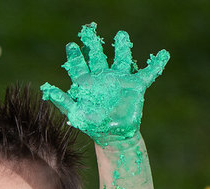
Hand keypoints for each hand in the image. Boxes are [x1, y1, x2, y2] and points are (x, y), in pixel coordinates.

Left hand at [40, 23, 168, 145]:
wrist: (114, 137)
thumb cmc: (93, 126)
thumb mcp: (76, 114)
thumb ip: (63, 100)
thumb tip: (46, 88)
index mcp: (88, 83)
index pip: (80, 65)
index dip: (76, 55)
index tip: (71, 45)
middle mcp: (103, 78)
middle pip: (98, 57)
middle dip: (94, 45)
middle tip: (89, 31)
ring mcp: (119, 80)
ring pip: (121, 59)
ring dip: (122, 48)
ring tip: (121, 35)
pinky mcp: (135, 86)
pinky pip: (148, 73)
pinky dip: (156, 64)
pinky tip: (163, 54)